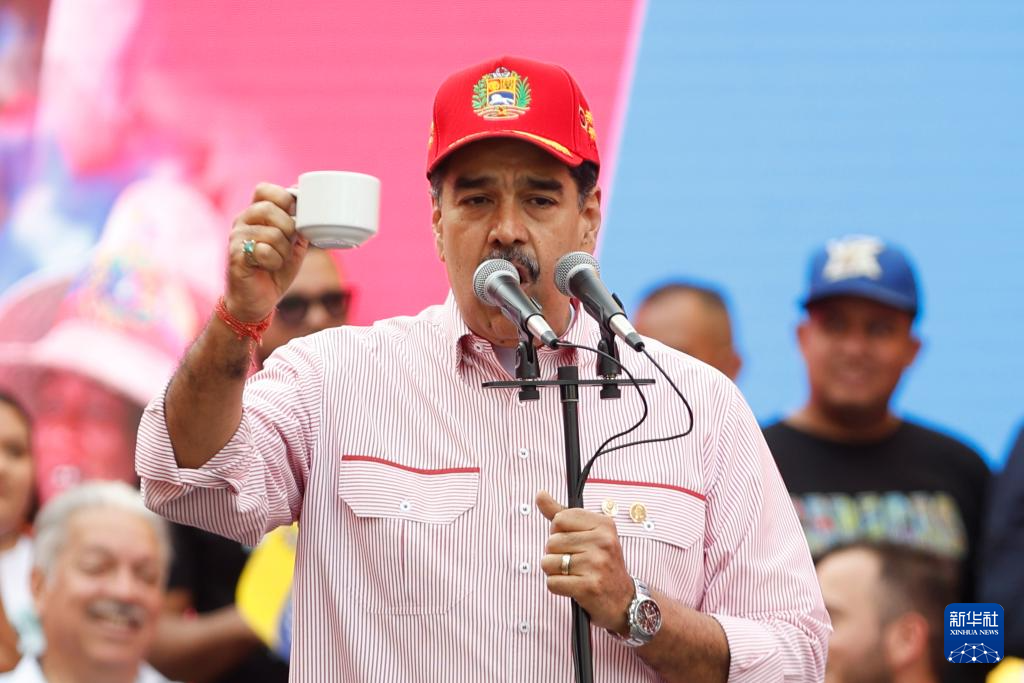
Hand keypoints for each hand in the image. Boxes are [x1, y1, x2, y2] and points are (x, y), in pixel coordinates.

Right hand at [225, 183, 309, 320]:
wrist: (256, 300)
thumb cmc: (274, 270)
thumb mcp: (293, 245)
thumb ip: (300, 225)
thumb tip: (313, 205)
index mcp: (255, 214)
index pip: (264, 189)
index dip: (283, 198)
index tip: (294, 215)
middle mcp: (242, 221)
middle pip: (269, 208)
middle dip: (288, 228)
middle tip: (287, 244)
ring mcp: (236, 238)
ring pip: (271, 233)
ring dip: (283, 251)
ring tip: (277, 260)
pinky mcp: (236, 256)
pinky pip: (264, 251)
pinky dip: (274, 262)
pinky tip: (267, 268)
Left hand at [536, 490, 634, 633]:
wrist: (623, 600)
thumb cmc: (601, 563)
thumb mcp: (589, 534)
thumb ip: (562, 513)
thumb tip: (540, 494)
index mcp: (604, 524)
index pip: (560, 519)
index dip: (559, 532)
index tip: (573, 542)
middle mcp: (603, 542)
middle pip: (551, 541)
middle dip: (556, 554)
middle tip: (576, 562)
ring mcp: (597, 564)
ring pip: (548, 562)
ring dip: (555, 572)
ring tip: (574, 574)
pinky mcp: (589, 587)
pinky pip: (552, 582)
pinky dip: (557, 587)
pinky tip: (573, 587)